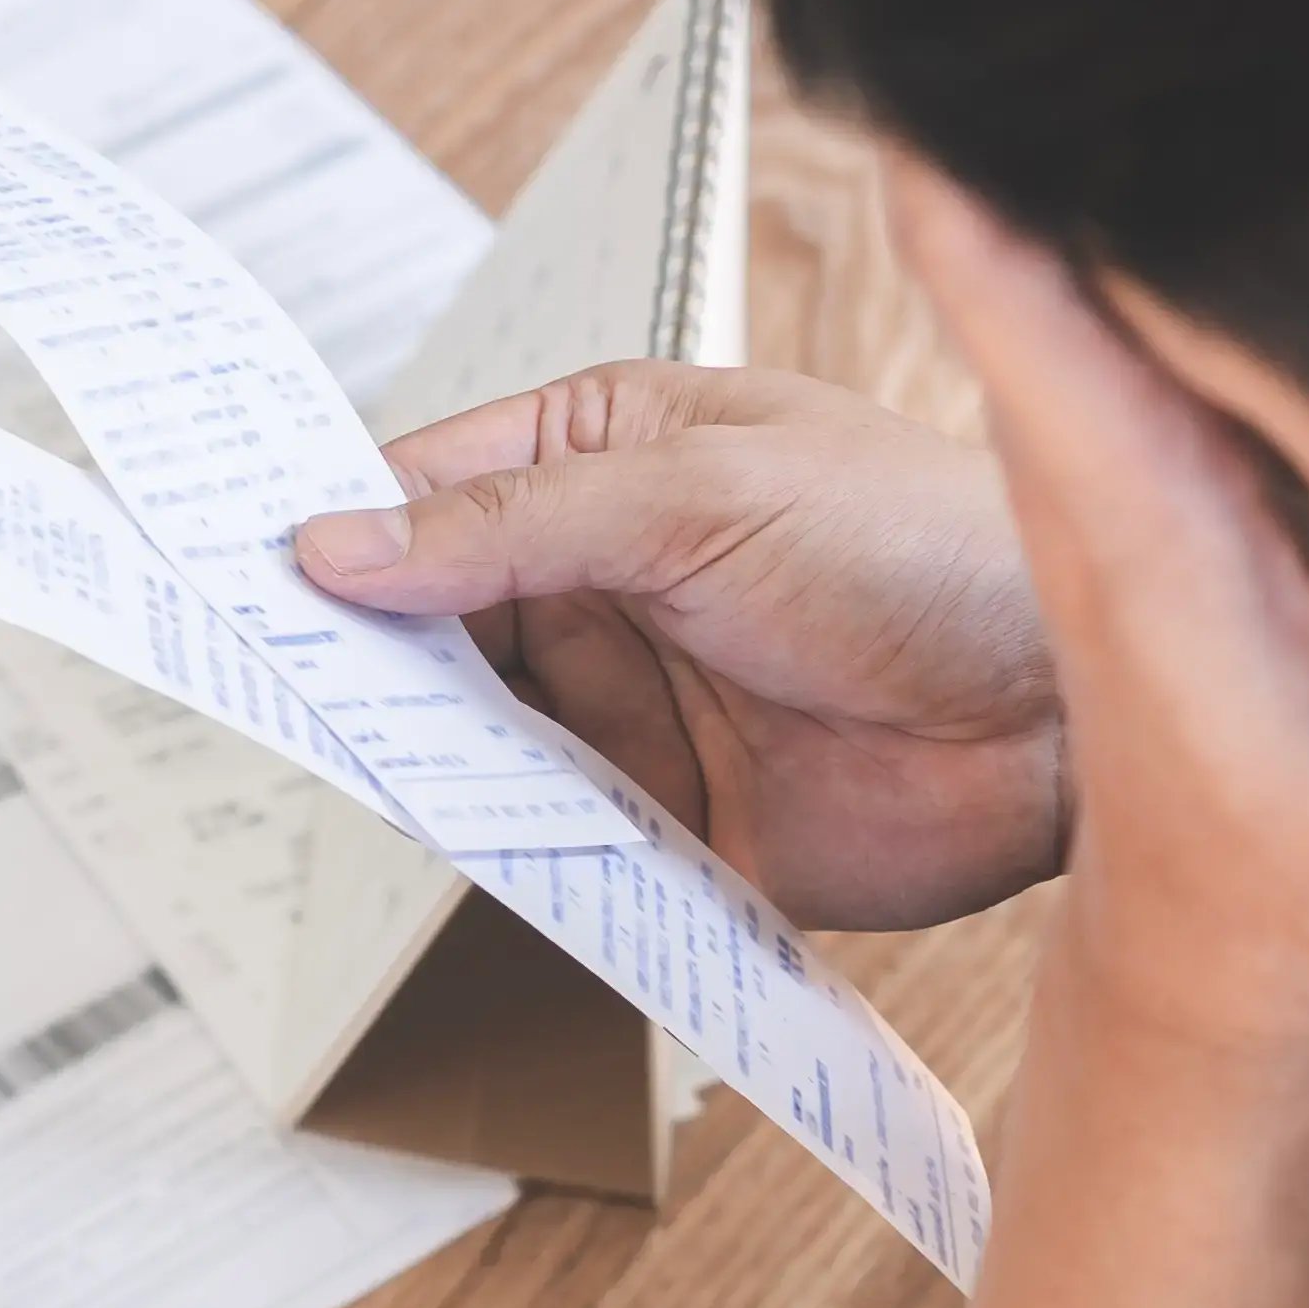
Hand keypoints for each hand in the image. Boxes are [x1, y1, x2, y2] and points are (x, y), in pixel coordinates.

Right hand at [292, 362, 1061, 929]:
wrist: (1074, 705)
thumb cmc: (927, 544)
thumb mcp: (696, 495)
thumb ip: (508, 530)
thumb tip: (337, 543)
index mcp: (605, 461)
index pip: (424, 488)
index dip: (329, 525)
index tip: (233, 562)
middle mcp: (607, 585)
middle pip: (428, 625)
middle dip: (359, 651)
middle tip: (276, 673)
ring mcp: (636, 709)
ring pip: (474, 740)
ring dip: (425, 752)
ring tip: (361, 750)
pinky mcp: (673, 828)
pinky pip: (552, 844)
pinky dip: (506, 846)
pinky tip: (469, 832)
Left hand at [896, 175, 1308, 1053]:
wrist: (1234, 944)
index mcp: (1136, 510)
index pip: (1004, 276)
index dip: (971, 125)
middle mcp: (1101, 433)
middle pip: (1031, 180)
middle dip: (1087, 47)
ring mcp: (1126, 412)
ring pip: (1090, 199)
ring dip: (1154, 90)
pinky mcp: (1177, 413)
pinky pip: (1154, 248)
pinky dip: (1211, 165)